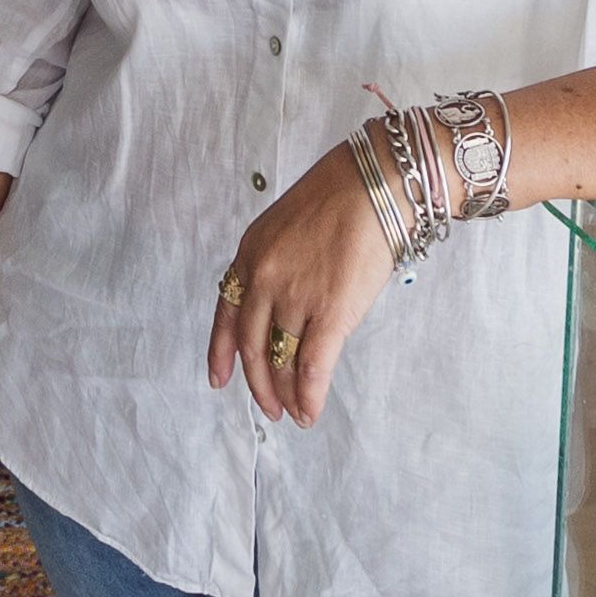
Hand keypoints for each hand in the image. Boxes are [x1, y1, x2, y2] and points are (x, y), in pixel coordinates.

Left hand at [209, 138, 396, 427]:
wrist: (376, 183)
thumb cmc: (342, 195)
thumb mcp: (286, 224)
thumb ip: (277, 263)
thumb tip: (285, 303)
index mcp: (250, 253)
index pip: (225, 312)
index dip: (220, 351)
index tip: (219, 379)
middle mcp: (264, 278)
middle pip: (250, 345)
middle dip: (257, 383)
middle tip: (268, 408)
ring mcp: (294, 297)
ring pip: (281, 361)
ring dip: (285, 394)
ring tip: (293, 413)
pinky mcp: (330, 313)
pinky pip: (312, 368)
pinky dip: (309, 396)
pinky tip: (310, 412)